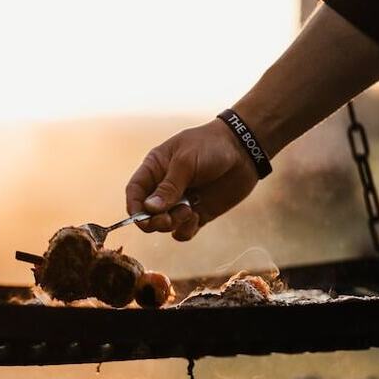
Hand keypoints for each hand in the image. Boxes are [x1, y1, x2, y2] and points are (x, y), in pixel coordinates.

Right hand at [125, 118, 259, 240]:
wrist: (244, 150)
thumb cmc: (210, 146)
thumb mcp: (186, 162)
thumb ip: (168, 187)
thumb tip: (149, 209)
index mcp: (155, 169)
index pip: (135, 192)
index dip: (134, 208)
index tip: (141, 219)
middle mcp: (164, 188)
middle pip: (147, 214)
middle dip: (154, 221)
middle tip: (168, 220)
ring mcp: (180, 202)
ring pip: (164, 225)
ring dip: (173, 224)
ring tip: (189, 211)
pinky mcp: (197, 214)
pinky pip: (183, 232)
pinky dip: (186, 230)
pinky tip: (196, 217)